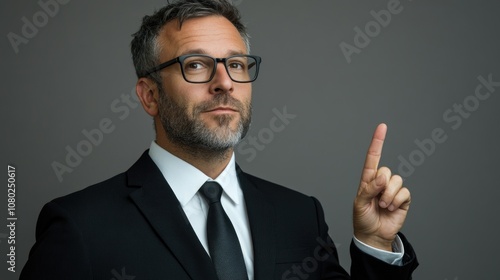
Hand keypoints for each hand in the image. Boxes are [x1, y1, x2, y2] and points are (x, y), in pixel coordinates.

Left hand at [353, 123, 410, 250]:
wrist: (373, 235)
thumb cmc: (363, 218)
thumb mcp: (359, 204)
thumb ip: (369, 189)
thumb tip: (383, 177)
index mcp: (368, 180)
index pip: (373, 158)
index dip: (378, 142)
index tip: (382, 127)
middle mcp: (381, 182)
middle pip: (386, 170)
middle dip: (381, 185)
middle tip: (376, 199)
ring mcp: (392, 190)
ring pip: (397, 181)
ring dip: (389, 195)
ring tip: (383, 206)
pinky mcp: (403, 199)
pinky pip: (404, 192)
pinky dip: (397, 201)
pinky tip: (391, 208)